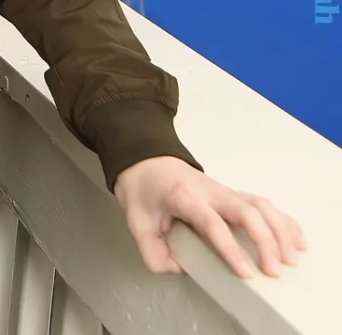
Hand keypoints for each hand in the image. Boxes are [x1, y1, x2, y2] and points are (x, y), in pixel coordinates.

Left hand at [115, 155, 304, 279]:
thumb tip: (182, 270)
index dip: (230, 248)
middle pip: (246, 211)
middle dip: (265, 241)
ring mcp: (225, 190)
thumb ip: (153, 252)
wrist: (144, 159)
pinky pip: (265, 205)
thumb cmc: (142, 190)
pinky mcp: (234, 194)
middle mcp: (210, 191)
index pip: (212, 223)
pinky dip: (284, 221)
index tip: (246, 272)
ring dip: (280, 231)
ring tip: (291, 259)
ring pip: (261, 205)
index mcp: (184, 197)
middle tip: (273, 270)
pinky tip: (297, 240)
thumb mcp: (135, 222)